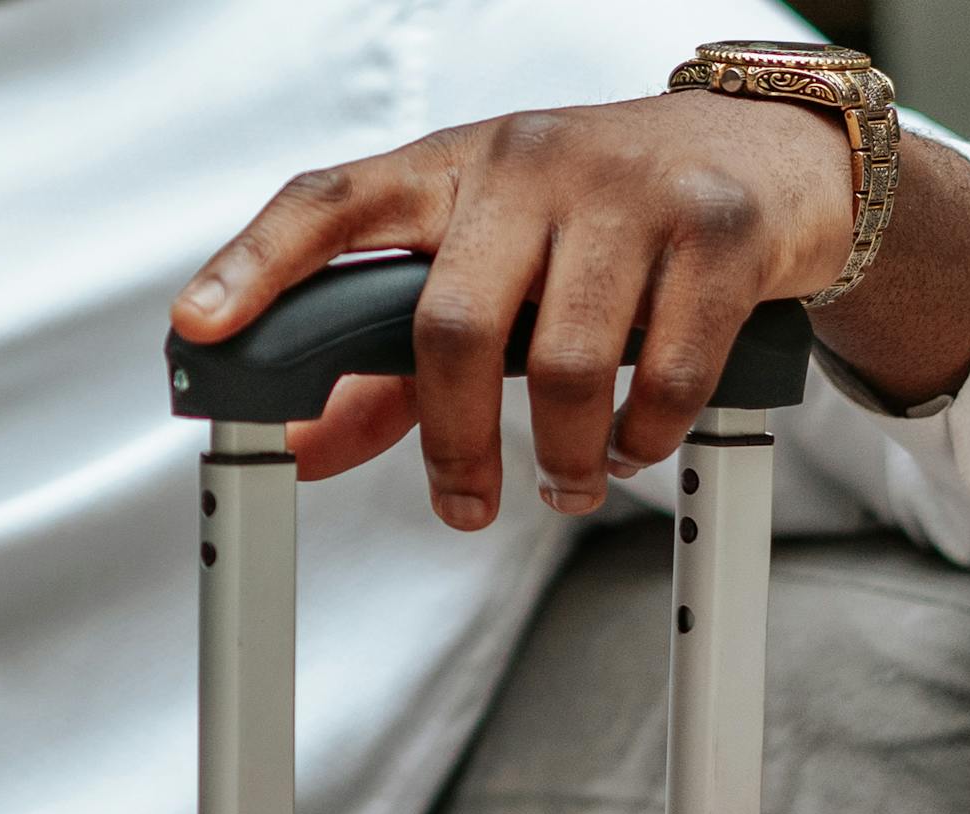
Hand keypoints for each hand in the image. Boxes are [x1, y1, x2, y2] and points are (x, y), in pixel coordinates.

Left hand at [169, 92, 857, 529]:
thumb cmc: (605, 217)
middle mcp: (529, 162)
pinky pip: (666, 376)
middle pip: (451, 323)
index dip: (255, 265)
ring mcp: (628, 192)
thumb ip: (395, 358)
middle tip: (466, 503)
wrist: (771, 154)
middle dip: (454, 442)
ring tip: (572, 479)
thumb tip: (306, 446)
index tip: (199, 329)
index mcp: (453, 166)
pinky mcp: (717, 232)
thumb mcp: (495, 258)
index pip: (332, 202)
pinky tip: (636, 442)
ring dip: (564, 455)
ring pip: (565, 365)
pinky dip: (645, 438)